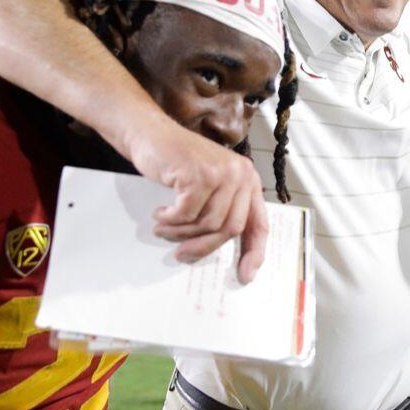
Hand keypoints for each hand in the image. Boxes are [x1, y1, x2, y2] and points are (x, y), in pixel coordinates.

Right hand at [127, 120, 266, 283]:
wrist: (150, 135)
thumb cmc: (177, 163)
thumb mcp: (209, 186)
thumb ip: (221, 210)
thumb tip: (220, 249)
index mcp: (247, 180)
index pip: (259, 223)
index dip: (254, 252)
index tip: (245, 275)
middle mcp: (240, 174)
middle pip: (230, 229)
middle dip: (204, 247)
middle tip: (182, 255)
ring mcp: (221, 173)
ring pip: (207, 224)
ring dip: (181, 233)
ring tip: (164, 227)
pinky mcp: (199, 175)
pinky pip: (186, 216)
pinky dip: (170, 220)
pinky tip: (161, 212)